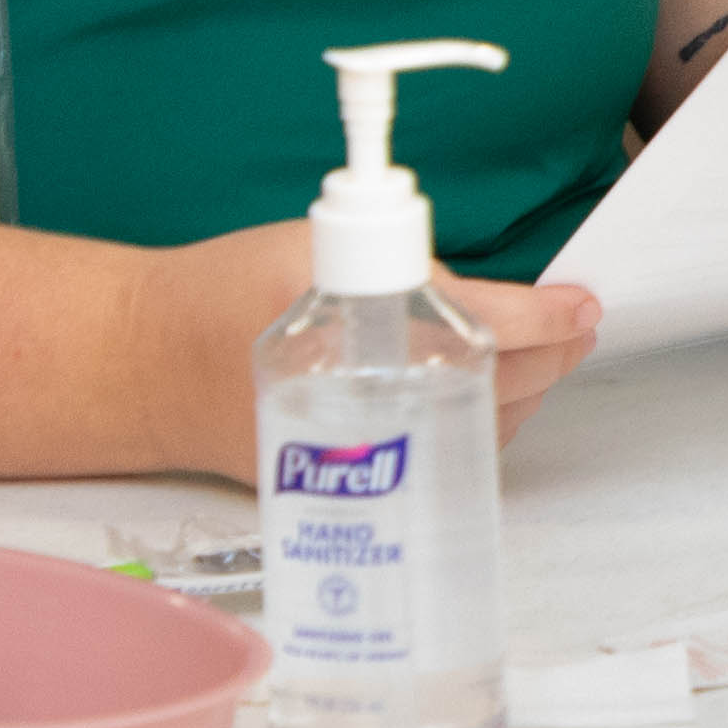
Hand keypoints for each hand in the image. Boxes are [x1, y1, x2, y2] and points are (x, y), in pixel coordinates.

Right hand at [129, 223, 606, 475]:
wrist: (145, 366)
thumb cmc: (222, 293)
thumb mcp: (308, 246)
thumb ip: (397, 263)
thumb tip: (480, 292)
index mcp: (363, 334)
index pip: (485, 328)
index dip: (547, 318)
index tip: (582, 305)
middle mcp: (368, 401)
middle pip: (499, 386)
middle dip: (553, 358)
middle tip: (579, 328)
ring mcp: (359, 451)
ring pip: (477, 428)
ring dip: (525, 393)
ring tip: (549, 357)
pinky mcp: (348, 481)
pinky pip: (439, 452)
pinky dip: (478, 423)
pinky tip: (491, 394)